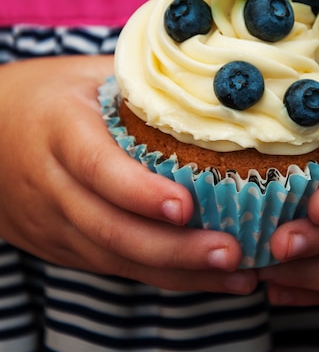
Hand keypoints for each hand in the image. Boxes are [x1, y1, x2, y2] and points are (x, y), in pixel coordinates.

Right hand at [0, 56, 256, 294]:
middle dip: (173, 249)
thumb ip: (139, 83)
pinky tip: (205, 277)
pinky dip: (160, 276)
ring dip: (177, 272)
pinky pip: (111, 267)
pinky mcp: (59, 245)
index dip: (139, 192)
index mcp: (59, 128)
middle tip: (231, 252)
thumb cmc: (48, 94)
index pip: (97, 167)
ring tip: (236, 275)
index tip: (186, 207)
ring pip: (113, 258)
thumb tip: (210, 84)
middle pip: (109, 228)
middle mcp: (50, 183)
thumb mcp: (86, 74)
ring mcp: (51, 222)